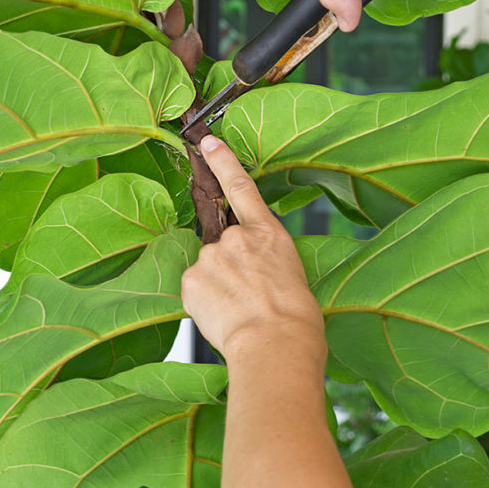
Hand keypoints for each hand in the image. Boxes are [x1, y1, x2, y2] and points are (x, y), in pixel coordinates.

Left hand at [181, 136, 324, 360]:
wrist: (277, 344)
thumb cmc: (296, 321)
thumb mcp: (292, 275)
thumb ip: (264, 260)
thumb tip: (250, 271)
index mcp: (267, 233)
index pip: (241, 186)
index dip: (223, 161)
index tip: (208, 142)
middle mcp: (236, 237)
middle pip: (222, 246)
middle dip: (229, 268)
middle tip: (247, 297)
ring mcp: (211, 256)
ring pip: (207, 269)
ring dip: (217, 286)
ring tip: (239, 310)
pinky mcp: (192, 278)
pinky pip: (194, 288)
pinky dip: (204, 301)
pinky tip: (223, 315)